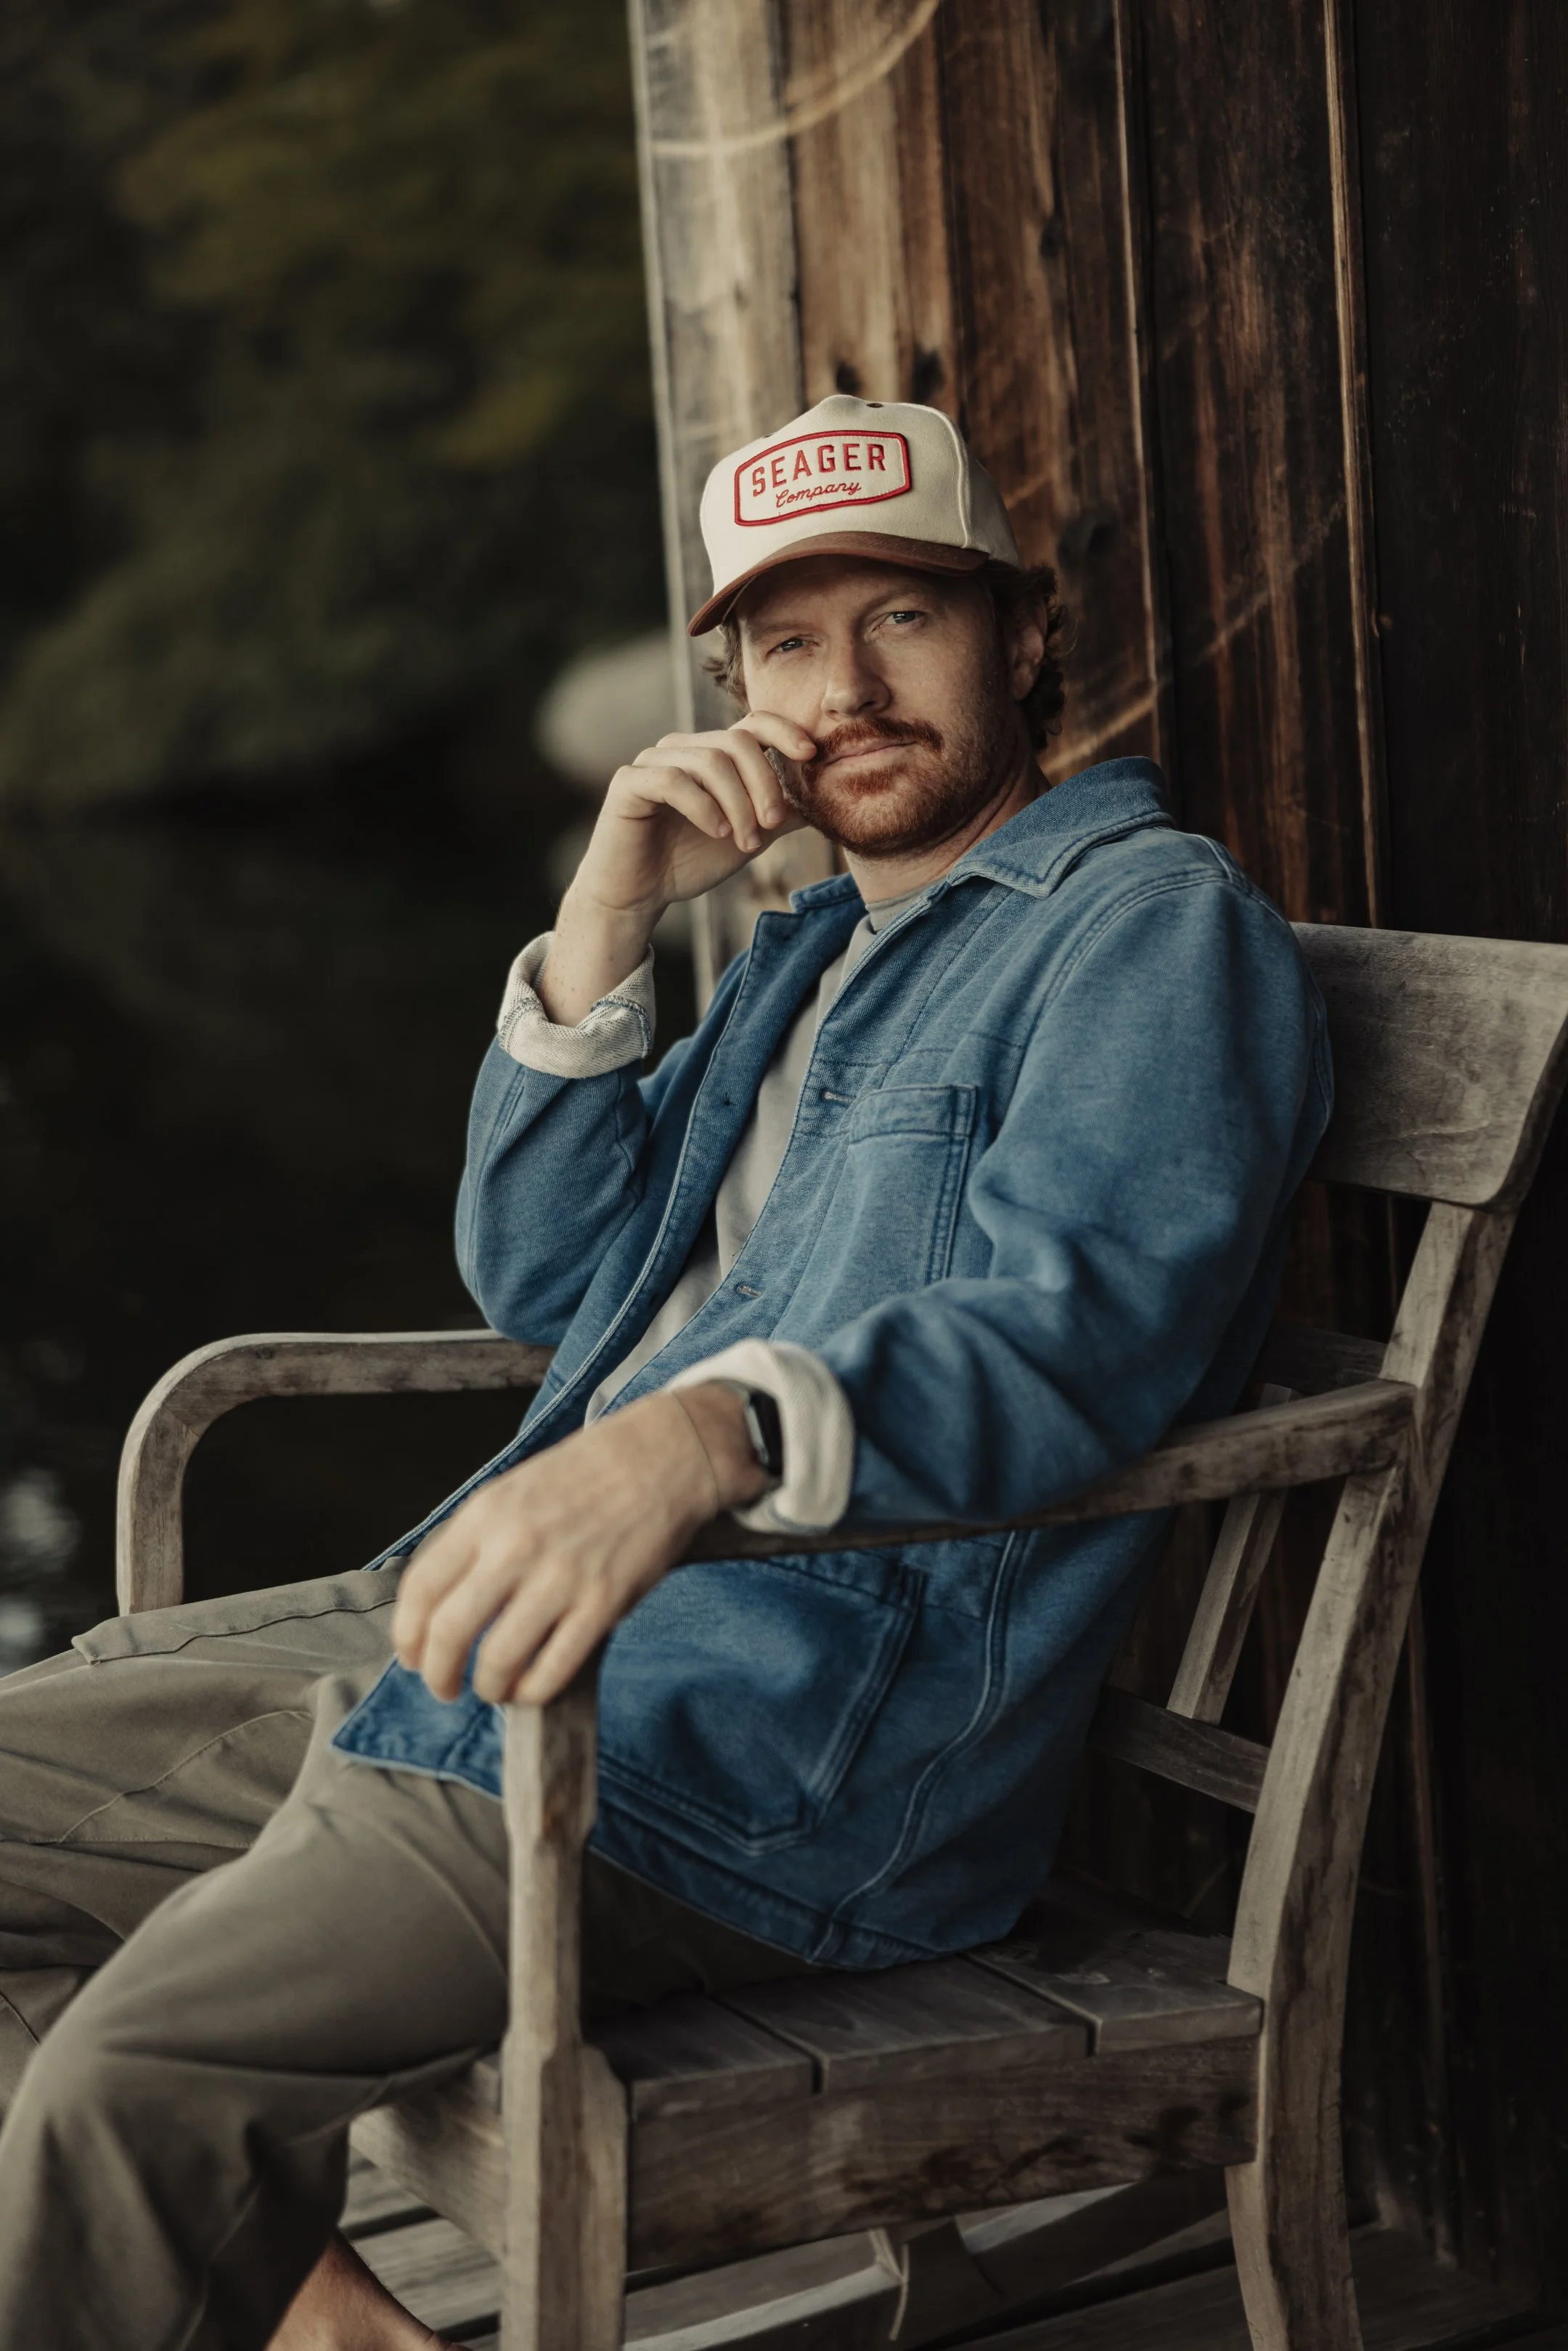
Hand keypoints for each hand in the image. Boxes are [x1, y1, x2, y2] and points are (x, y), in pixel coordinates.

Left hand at [390, 1385, 767, 1707]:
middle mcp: (515, 1546)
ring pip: (498, 1659)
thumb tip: (440, 1600)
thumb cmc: (587, 1473)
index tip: (412, 1656)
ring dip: (488, 1687)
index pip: (421, 1588)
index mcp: (485, 1514)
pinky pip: (553, 1668)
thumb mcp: (513, 1489)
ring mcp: (560, 1577)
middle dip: (437, 1673)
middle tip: (444, 1686)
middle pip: (450, 1632)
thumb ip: (474, 1539)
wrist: (662, 1456)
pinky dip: (534, 1690)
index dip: (407, 1635)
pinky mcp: (602, 1603)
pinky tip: (532, 1686)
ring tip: (494, 1687)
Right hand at [538, 712, 814, 1026]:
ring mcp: (653, 761)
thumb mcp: (750, 836)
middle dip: (763, 784)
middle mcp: (683, 748)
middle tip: (771, 826)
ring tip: (746, 842)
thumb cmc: (691, 860)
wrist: (639, 895)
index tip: (810, 755)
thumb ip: (782, 814)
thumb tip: (827, 797)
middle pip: (737, 742)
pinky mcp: (629, 782)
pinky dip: (703, 806)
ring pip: (709, 762)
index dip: (784, 731)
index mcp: (712, 753)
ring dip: (737, 804)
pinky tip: (717, 832)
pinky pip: (673, 780)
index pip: (753, 724)